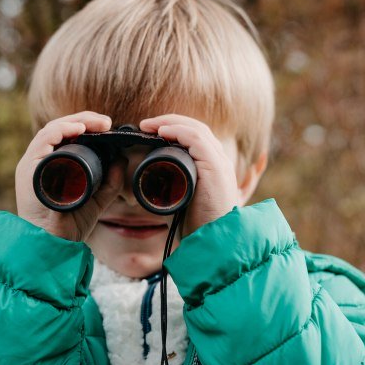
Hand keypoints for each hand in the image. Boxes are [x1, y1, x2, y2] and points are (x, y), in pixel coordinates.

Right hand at [15, 111, 124, 241]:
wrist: (54, 244)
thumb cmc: (70, 225)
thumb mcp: (97, 199)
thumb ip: (110, 181)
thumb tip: (122, 158)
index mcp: (52, 166)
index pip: (67, 136)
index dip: (87, 127)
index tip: (107, 127)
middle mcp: (40, 161)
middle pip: (61, 129)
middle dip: (85, 121)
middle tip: (106, 122)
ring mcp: (33, 164)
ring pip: (53, 130)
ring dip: (77, 122)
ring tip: (98, 123)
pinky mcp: (29, 168)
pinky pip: (43, 139)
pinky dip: (62, 130)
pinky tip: (79, 130)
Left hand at [139, 114, 239, 235]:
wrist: (212, 242)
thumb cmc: (196, 226)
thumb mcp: (180, 201)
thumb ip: (169, 189)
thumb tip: (146, 183)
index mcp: (213, 166)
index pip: (195, 137)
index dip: (173, 129)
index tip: (150, 131)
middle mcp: (219, 161)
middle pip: (195, 128)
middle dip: (169, 122)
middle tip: (146, 125)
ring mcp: (219, 163)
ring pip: (196, 129)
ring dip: (170, 123)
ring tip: (148, 125)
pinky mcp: (215, 167)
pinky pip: (197, 140)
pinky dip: (178, 131)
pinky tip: (162, 132)